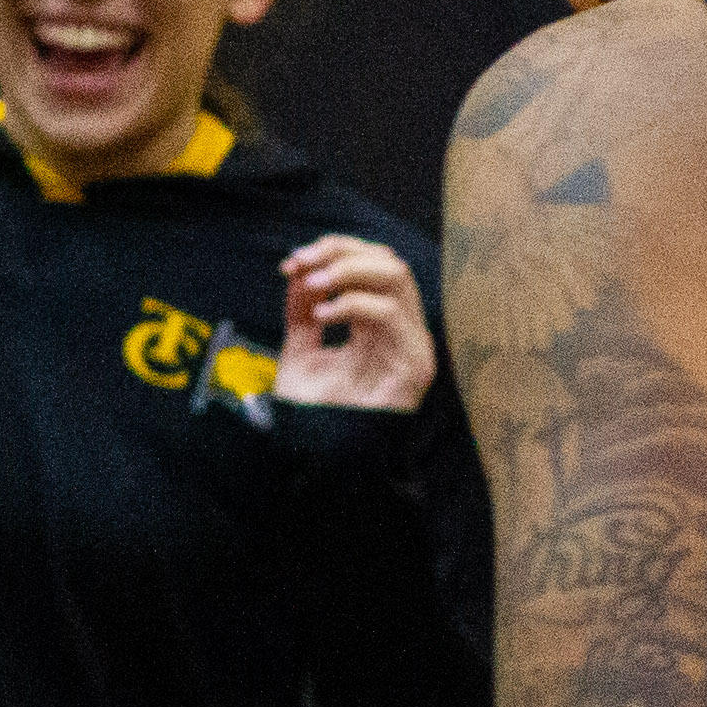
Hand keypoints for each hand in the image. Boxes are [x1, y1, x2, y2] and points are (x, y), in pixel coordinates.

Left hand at [275, 234, 434, 412]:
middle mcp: (398, 329)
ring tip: (312, 284)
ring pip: (397, 275)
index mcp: (375, 323)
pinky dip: (353, 303)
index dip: (332, 251)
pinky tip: (323, 315)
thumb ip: (303, 309)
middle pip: (388, 260)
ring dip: (348, 271)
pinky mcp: (414, 364)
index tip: (292, 262)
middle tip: (301, 264)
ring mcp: (410, 345)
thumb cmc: (312, 411)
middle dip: (340, 251)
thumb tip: (300, 270)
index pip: (371, 263)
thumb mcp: (299, 349)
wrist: (316, 455)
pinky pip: (391, 313)